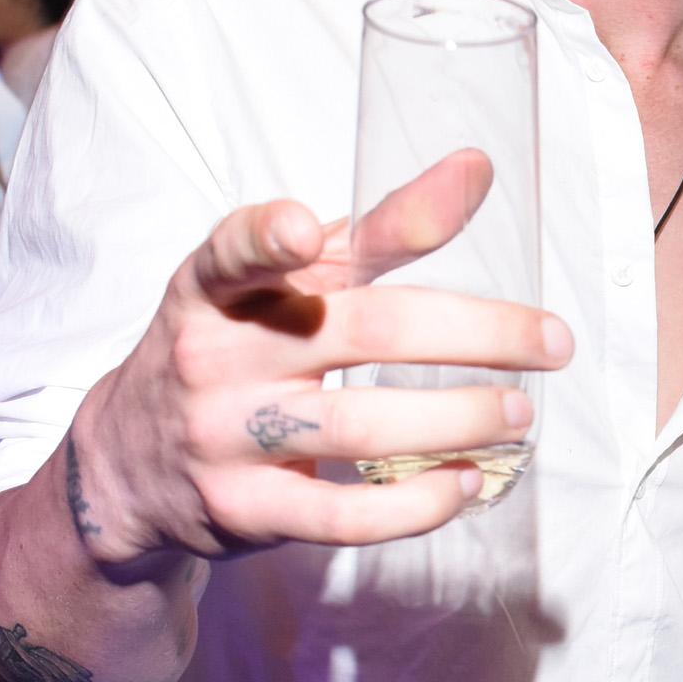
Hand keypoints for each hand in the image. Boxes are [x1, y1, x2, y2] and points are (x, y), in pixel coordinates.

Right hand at [68, 157, 572, 564]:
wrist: (131, 464)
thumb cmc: (237, 348)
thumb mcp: (284, 281)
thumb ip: (375, 229)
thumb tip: (477, 167)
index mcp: (219, 285)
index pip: (237, 250)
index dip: (268, 238)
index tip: (304, 230)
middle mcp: (217, 355)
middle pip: (360, 332)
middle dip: (475, 333)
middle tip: (551, 342)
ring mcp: (227, 436)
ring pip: (360, 427)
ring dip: (460, 419)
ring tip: (519, 414)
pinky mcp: (246, 509)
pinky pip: (341, 515)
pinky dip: (415, 504)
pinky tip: (464, 482)